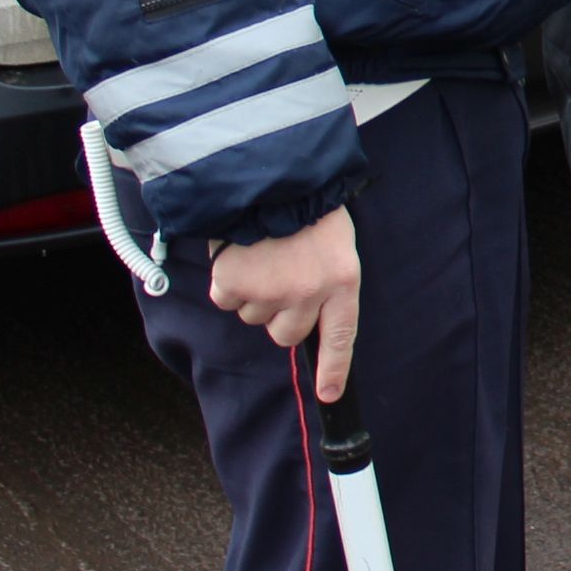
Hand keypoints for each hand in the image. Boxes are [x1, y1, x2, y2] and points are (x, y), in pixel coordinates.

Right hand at [212, 208, 361, 398]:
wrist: (269, 175)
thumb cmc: (306, 205)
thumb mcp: (335, 241)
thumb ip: (327, 281)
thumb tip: (308, 322)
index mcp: (342, 280)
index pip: (341, 336)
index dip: (333, 369)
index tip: (328, 395)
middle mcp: (308, 292)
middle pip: (287, 334)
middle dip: (281, 314)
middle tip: (281, 276)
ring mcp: (270, 291)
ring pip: (255, 317)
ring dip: (255, 293)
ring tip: (263, 255)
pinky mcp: (235, 284)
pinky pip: (227, 300)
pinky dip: (229, 282)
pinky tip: (240, 254)